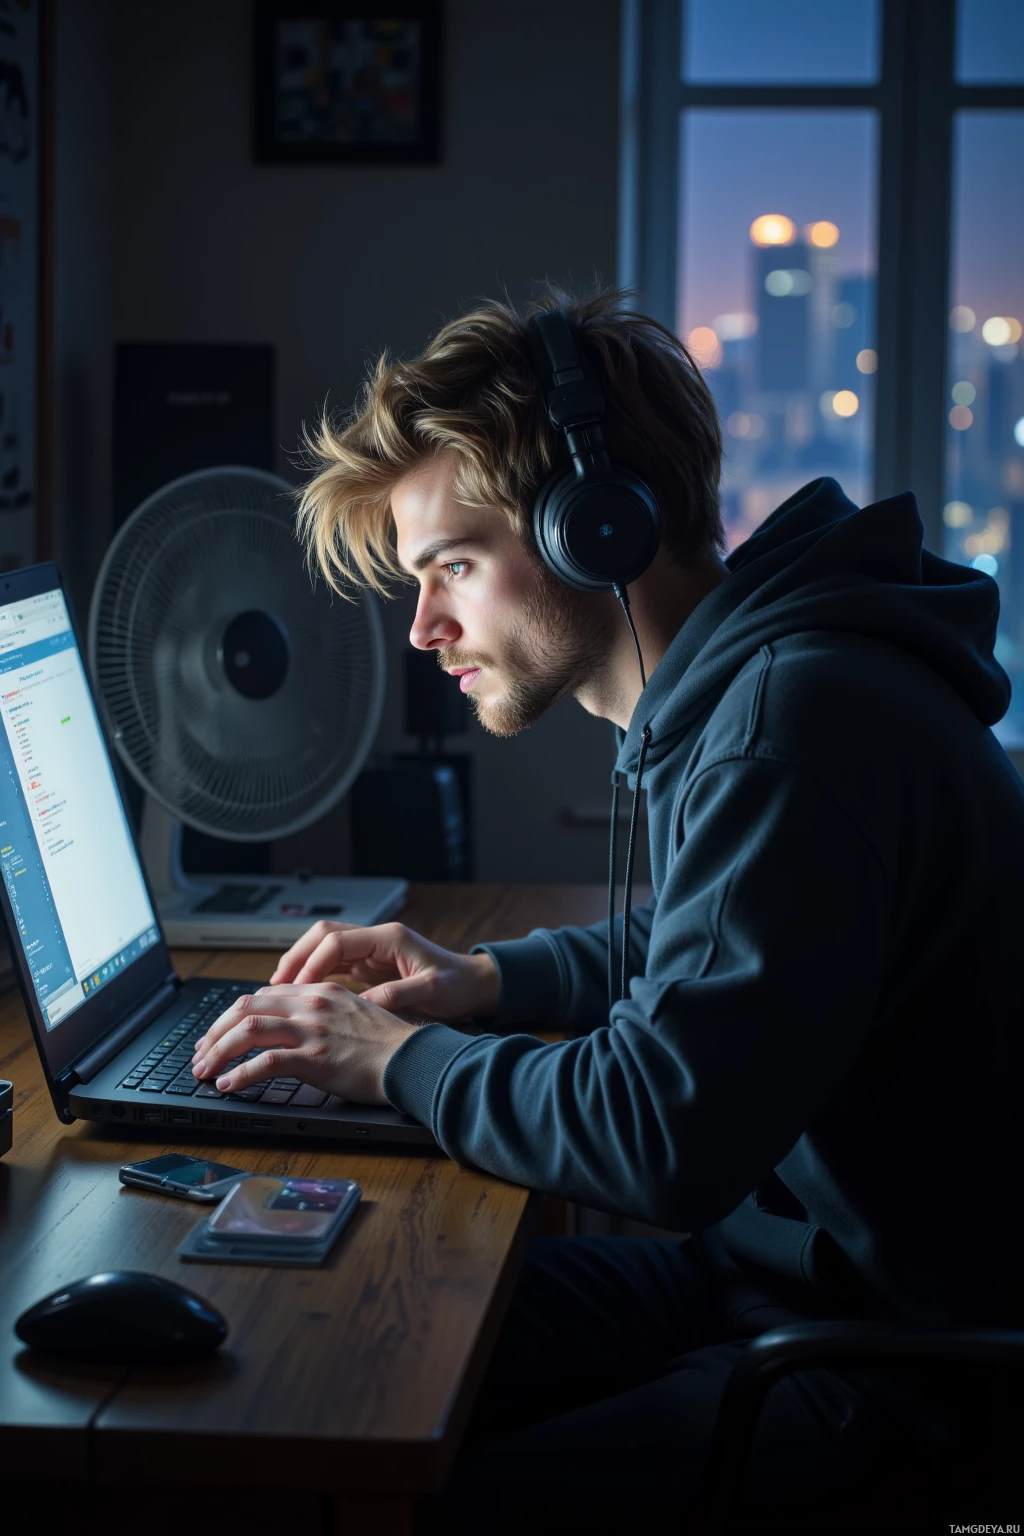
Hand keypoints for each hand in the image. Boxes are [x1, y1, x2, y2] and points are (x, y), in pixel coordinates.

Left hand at [191, 985, 418, 1105]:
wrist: (414, 1059)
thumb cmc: (388, 1045)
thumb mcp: (352, 1014)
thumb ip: (321, 1013)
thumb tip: (292, 1028)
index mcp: (319, 991)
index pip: (263, 996)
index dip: (233, 1016)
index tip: (218, 1035)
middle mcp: (312, 1004)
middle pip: (246, 1007)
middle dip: (214, 1031)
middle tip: (201, 1053)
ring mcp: (312, 1029)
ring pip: (248, 1030)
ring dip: (218, 1051)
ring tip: (204, 1070)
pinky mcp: (315, 1057)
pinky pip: (266, 1063)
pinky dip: (240, 1074)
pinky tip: (228, 1085)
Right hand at [270, 920, 499, 1020]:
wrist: (472, 985)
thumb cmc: (456, 985)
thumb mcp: (431, 992)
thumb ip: (398, 995)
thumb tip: (363, 1005)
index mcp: (389, 938)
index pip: (337, 941)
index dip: (313, 962)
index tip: (299, 987)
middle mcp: (376, 939)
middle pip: (322, 936)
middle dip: (296, 957)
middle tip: (276, 986)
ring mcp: (370, 951)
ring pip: (323, 948)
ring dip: (301, 965)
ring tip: (279, 991)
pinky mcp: (368, 965)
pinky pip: (332, 964)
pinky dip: (313, 975)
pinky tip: (300, 994)